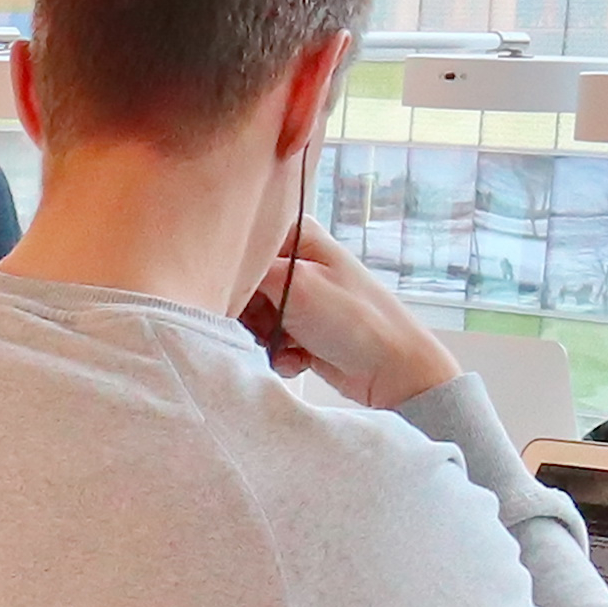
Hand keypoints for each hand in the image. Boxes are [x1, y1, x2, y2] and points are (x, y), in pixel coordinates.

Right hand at [248, 216, 453, 408]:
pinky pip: (267, 342)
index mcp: (299, 236)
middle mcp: (299, 264)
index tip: (233, 295)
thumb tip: (213, 274)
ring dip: (261, 338)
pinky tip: (298, 358)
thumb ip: (247, 273)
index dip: (231, 272)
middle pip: (242, 285)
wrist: (394, 370)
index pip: (241, 245)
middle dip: (247, 312)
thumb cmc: (356, 320)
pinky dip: (277, 354)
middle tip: (265, 325)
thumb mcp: (294, 283)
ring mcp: (300, 298)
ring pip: (251, 317)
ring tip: (286, 345)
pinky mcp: (301, 330)